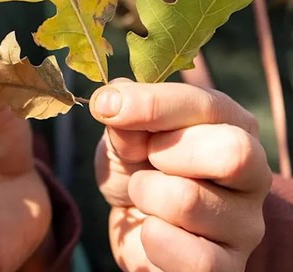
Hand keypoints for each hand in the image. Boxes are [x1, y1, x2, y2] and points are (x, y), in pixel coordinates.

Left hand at [90, 79, 271, 271]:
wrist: (132, 218)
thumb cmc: (136, 162)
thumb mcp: (124, 129)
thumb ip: (125, 114)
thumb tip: (111, 102)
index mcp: (232, 124)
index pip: (205, 106)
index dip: (152, 105)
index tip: (107, 107)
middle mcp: (251, 173)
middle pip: (230, 154)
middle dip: (165, 152)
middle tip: (146, 158)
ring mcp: (246, 224)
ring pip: (188, 201)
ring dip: (145, 194)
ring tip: (144, 194)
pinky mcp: (228, 267)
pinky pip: (187, 255)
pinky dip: (151, 239)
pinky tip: (151, 229)